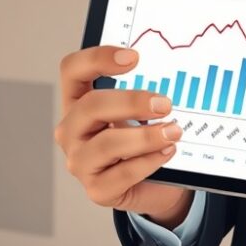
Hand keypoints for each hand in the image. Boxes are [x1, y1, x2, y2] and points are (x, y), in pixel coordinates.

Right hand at [54, 46, 192, 225]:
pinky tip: (167, 152)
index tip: (134, 57)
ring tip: (173, 132)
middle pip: (91, 105)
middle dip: (132, 102)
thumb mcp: (138, 113)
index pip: (72, 70)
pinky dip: (149, 161)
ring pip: (107, 143)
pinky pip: (123, 173)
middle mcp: (72, 130)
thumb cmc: (140, 141)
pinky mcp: (97, 189)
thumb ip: (142, 95)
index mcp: (78, 102)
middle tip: (164, 104)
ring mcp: (80, 161)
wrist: (153, 183)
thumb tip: (167, 81)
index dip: (98, 58)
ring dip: (146, 136)